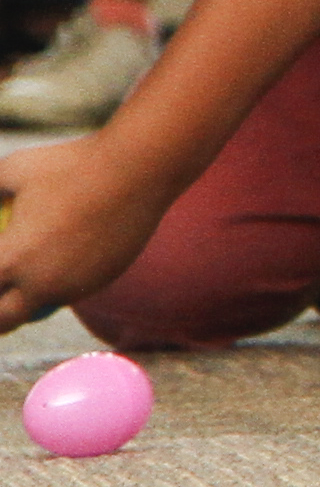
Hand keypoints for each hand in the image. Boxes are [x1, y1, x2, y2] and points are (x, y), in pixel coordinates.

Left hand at [0, 132, 176, 332]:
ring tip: (28, 277)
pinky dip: (64, 282)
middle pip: (3, 323)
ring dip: (29, 301)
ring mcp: (75, 286)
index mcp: (12, 258)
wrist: (139, 169)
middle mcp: (41, 283)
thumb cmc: (72, 163)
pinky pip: (74, 290)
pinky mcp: (102, 280)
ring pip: (42, 309)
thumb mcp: (15, 168)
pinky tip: (67, 254)